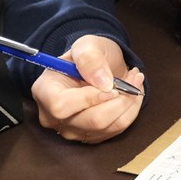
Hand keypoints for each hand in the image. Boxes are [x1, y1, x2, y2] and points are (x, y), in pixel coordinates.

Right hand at [31, 34, 145, 143]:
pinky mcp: (92, 135)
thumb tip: (104, 83)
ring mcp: (72, 129)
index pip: (61, 106)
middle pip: (91, 121)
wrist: (100, 66)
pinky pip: (118, 128)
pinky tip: (133, 92)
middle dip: (121, 98)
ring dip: (130, 102)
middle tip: (134, 77)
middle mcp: (54, 116)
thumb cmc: (89, 54)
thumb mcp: (87, 44)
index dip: (90, 98)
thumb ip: (91, 59)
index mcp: (45, 91)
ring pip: (108, 126)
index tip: (112, 84)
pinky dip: (131, 109)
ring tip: (135, 80)